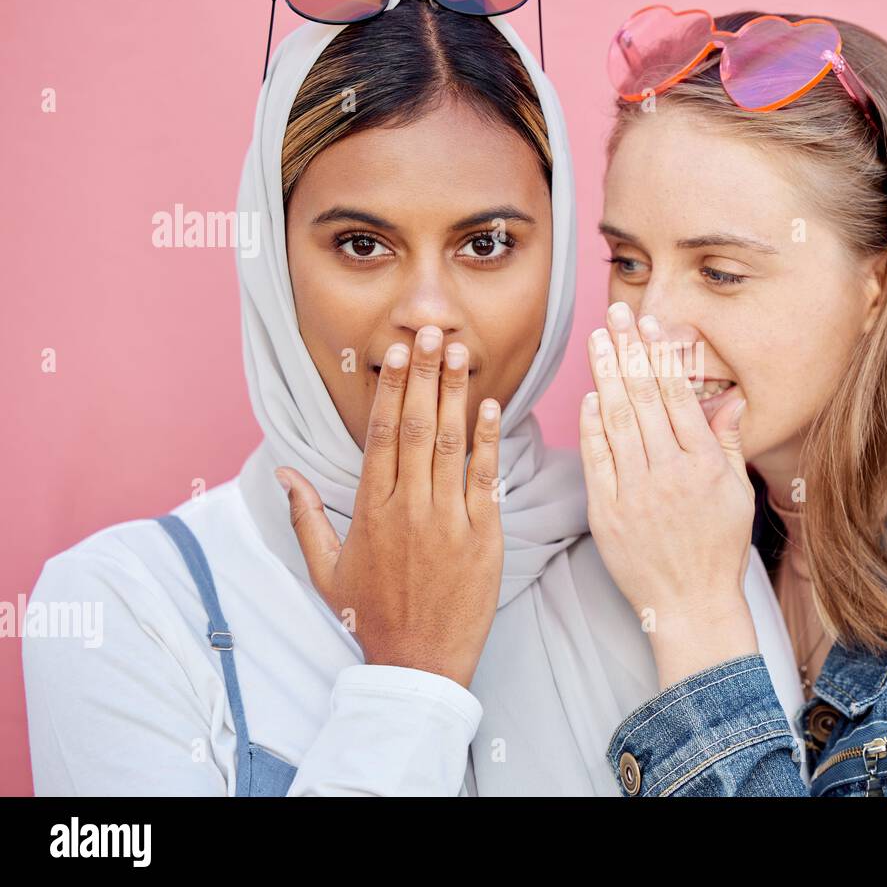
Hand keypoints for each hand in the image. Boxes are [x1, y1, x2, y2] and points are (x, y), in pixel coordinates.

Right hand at [276, 327, 503, 687]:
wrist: (419, 665)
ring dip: (456, 395)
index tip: (397, 353)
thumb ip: (304, 517)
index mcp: (369, 511)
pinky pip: (484, 479)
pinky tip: (493, 407)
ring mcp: (446, 522)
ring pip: (449, 445)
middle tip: (432, 332)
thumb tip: (284, 473)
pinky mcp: (482, 538)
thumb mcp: (325, 570)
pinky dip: (489, 441)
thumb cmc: (372, 616)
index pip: (378, 436)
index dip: (390, 390)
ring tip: (461, 353)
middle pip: (414, 428)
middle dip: (425, 375)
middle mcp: (406, 509)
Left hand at [578, 301, 758, 689]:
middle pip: (643, 399)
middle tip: (615, 313)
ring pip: (617, 421)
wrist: (690, 607)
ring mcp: (635, 494)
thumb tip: (728, 399)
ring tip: (598, 340)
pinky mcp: (607, 514)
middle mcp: (669, 474)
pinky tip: (589, 395)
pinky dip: (590, 426)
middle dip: (628, 351)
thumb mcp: (738, 495)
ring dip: (605, 375)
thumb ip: (728, 443)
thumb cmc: (717, 551)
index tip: (649, 325)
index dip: (661, 356)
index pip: (677, 397)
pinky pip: (597, 460)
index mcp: (705, 466)